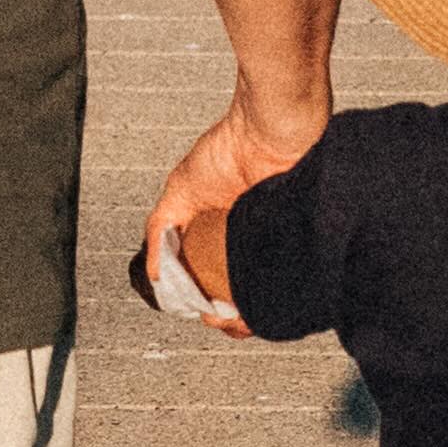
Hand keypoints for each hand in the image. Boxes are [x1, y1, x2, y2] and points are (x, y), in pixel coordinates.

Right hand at [139, 103, 287, 324]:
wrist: (270, 132)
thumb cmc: (231, 146)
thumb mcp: (181, 190)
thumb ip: (162, 227)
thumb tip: (155, 269)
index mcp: (217, 231)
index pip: (205, 275)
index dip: (195, 295)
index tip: (189, 304)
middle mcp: (245, 240)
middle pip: (234, 291)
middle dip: (221, 312)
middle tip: (212, 313)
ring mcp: (269, 244)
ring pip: (259, 293)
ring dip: (244, 311)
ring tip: (232, 312)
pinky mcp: (292, 245)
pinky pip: (283, 280)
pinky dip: (269, 295)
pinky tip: (255, 298)